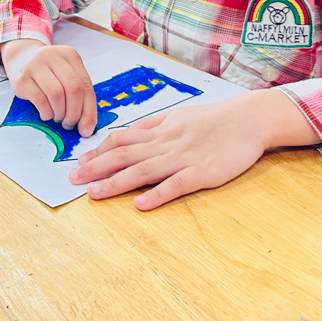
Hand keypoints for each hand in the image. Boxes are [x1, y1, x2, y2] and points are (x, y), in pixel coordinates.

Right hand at [1, 40, 97, 136]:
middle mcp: (53, 56)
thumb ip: (79, 95)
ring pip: (56, 94)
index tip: (86, 128)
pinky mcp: (22, 78)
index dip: (89, 111)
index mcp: (70, 55)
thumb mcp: (66, 75)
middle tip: (69, 124)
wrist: (21, 58)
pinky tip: (46, 114)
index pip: (85, 85)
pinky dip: (46, 112)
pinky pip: (40, 100)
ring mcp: (35, 65)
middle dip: (74, 113)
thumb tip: (86, 128)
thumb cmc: (48, 71)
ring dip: (60, 113)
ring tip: (57, 117)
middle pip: (73, 88)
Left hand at [69, 90, 320, 209]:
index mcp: (160, 130)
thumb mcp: (179, 116)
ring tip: (94, 193)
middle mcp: (166, 142)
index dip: (99, 151)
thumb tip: (128, 132)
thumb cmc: (215, 119)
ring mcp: (184, 157)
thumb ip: (154, 125)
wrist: (250, 118)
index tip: (79, 162)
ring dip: (116, 181)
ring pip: (144, 169)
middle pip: (125, 154)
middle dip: (96, 167)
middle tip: (72, 180)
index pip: (122, 139)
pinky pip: (177, 184)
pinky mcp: (203, 172)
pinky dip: (157, 194)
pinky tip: (140, 205)